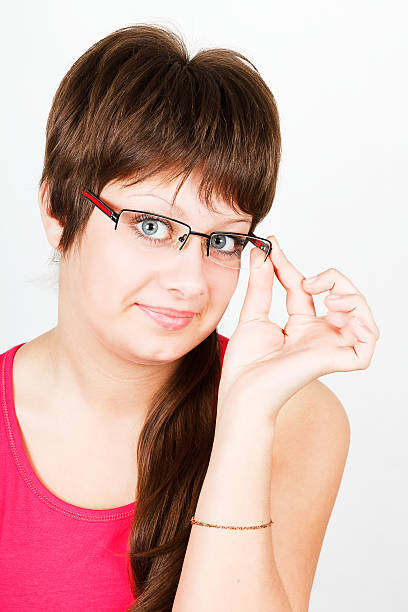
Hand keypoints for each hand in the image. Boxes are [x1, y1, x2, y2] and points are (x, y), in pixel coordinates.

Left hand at [217, 235, 379, 426]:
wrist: (241, 389)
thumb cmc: (245, 363)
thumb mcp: (253, 313)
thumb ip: (262, 282)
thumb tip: (262, 252)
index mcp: (300, 326)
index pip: (307, 288)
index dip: (292, 266)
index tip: (273, 246)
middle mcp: (319, 335)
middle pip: (345, 298)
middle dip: (334, 278)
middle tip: (308, 281)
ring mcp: (329, 347)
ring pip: (363, 317)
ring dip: (353, 297)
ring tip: (329, 298)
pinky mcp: (336, 361)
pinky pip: (367, 345)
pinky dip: (365, 326)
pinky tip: (342, 314)